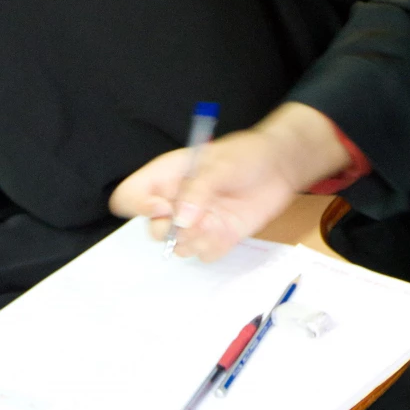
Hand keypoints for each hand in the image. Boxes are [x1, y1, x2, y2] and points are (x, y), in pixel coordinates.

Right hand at [108, 102, 349, 261]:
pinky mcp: (216, 237)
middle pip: (151, 229)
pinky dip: (212, 247)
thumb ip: (198, 189)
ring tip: (213, 223)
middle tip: (194, 218)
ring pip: (176, 247)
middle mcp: (177, 202)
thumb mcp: (220, 164)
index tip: (162, 207)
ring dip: (192, 241)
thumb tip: (179, 219)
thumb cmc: (246, 155)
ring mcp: (196, 222)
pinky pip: (202, 254)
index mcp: (167, 176)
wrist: (280, 166)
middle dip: (168, 230)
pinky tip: (226, 230)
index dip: (138, 206)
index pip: (129, 196)